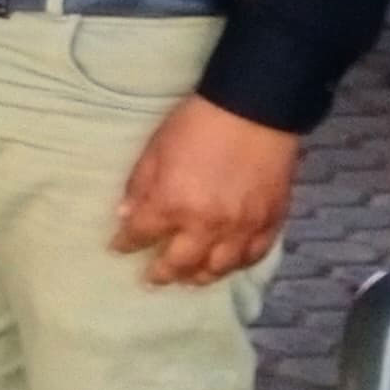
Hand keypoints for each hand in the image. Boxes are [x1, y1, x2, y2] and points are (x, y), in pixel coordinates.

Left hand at [112, 95, 300, 285]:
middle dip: (162, 273)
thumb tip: (126, 216)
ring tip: (189, 279)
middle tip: (153, 278)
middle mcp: (206, 226)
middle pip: (180, 263)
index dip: (126, 243)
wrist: (254, 110)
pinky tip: (228, 265)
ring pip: (219, 269)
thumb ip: (140, 186)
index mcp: (172, 205)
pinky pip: (253, 256)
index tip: (119, 248)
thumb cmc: (196, 124)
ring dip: (200, 277)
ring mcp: (241, 228)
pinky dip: (238, 265)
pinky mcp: (270, 223)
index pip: (141, 236)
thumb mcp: (155, 149)